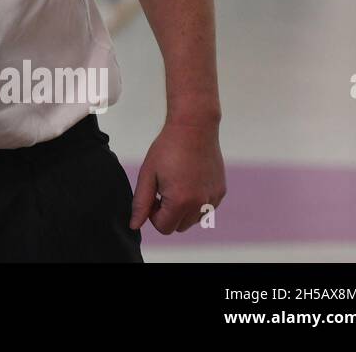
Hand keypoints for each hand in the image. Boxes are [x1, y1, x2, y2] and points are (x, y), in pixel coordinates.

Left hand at [129, 118, 225, 233]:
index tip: (153, 196)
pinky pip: (206, 209)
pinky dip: (196, 202)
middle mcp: (201, 204)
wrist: (194, 128)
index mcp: (181, 201)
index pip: (164, 228)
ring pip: (194, 220)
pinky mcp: (221, 192)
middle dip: (168, 214)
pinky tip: (189, 181)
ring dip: (183, 210)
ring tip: (176, 185)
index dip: (153, 214)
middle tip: (163, 189)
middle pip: (179, 226)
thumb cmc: (167, 148)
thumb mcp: (148, 174)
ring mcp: (213, 198)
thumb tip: (134, 225)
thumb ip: (141, 203)